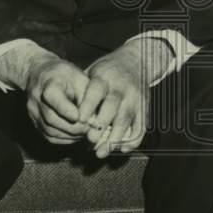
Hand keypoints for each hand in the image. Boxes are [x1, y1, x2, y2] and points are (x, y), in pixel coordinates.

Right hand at [23, 53, 90, 144]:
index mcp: (47, 82)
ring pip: (50, 131)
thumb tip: (94, 117)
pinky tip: (76, 135)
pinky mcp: (35, 123)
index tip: (81, 117)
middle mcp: (36, 99)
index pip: (52, 96)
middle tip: (90, 129)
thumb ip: (86, 95)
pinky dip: (65, 139)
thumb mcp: (79, 76)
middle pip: (52, 118)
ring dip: (70, 135)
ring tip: (86, 132)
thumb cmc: (65, 75)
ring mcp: (33, 113)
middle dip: (73, 127)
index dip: (66, 109)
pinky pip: (49, 137)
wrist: (40, 74)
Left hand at [79, 38, 172, 158]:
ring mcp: (135, 98)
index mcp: (105, 77)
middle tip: (90, 140)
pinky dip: (133, 140)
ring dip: (114, 138)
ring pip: (126, 119)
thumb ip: (82, 92)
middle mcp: (121, 87)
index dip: (89, 105)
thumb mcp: (93, 73)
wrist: (135, 61)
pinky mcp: (144, 108)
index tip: (80, 120)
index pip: (97, 90)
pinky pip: (141, 126)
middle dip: (101, 125)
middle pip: (112, 107)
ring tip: (101, 152)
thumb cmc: (107, 72)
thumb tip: (67, 115)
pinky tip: (121, 149)